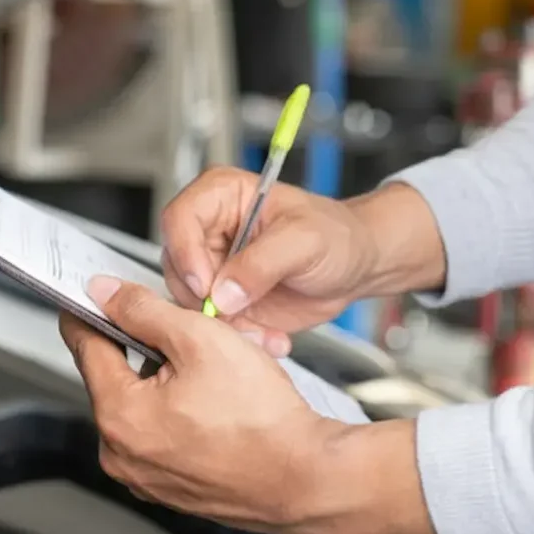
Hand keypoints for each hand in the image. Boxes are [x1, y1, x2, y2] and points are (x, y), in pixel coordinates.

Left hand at [60, 277, 346, 533]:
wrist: (310, 479)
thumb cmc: (265, 421)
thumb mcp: (200, 339)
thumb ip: (143, 310)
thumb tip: (105, 294)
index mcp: (120, 416)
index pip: (84, 346)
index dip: (91, 311)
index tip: (95, 296)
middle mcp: (123, 455)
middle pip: (116, 377)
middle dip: (147, 348)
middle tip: (184, 333)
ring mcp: (146, 478)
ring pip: (144, 406)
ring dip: (168, 380)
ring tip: (212, 371)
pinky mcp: (172, 489)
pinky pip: (163, 436)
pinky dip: (181, 413)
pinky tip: (216, 404)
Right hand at [159, 170, 435, 355]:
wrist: (356, 266)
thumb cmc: (336, 235)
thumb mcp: (304, 240)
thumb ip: (261, 263)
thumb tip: (223, 292)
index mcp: (220, 196)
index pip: (179, 219)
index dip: (185, 253)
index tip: (204, 284)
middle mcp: (209, 230)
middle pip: (177, 265)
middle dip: (203, 298)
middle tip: (235, 314)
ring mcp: (214, 267)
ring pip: (190, 301)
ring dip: (224, 324)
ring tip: (263, 330)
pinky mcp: (224, 299)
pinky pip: (214, 324)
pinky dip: (241, 337)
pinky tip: (271, 337)